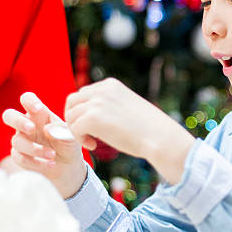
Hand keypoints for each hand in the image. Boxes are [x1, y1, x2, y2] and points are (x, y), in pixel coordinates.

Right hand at [2, 92, 86, 198]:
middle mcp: (26, 125)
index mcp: (39, 114)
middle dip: (18, 121)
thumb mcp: (70, 136)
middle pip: (9, 116)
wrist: (68, 165)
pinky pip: (20, 158)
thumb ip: (60, 131)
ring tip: (52, 155)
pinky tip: (51, 164)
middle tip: (32, 128)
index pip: (27, 99)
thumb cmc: (68, 143)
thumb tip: (47, 129)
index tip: (39, 108)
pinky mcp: (20, 156)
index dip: (29, 101)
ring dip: (35, 149)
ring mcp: (21, 140)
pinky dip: (36, 162)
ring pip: (17, 141)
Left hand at [65, 78, 194, 183]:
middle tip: (86, 134)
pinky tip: (93, 146)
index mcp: (111, 85)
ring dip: (77, 130)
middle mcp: (102, 90)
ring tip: (92, 142)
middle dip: (74, 119)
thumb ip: (110, 106)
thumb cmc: (149, 129)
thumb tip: (95, 117)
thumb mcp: (128, 107)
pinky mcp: (93, 118)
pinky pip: (74, 129)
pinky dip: (80, 139)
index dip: (84, 111)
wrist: (160, 138)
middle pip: (72, 101)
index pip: (84, 94)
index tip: (94, 127)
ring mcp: (97, 103)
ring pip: (71, 116)